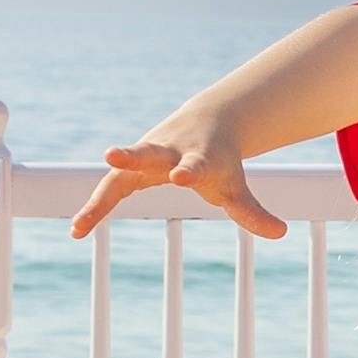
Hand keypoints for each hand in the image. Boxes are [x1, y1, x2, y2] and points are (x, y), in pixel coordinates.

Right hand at [71, 103, 286, 239]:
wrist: (204, 124)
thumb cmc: (219, 160)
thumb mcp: (235, 186)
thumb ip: (252, 211)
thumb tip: (280, 233)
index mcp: (197, 156)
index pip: (194, 164)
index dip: (190, 170)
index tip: (183, 177)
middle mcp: (166, 151)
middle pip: (146, 152)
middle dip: (130, 153)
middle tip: (110, 154)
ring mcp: (144, 156)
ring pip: (118, 172)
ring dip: (99, 195)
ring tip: (79, 224)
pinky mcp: (128, 167)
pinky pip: (108, 190)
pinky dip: (94, 209)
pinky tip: (77, 231)